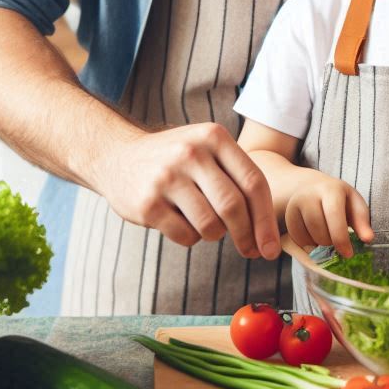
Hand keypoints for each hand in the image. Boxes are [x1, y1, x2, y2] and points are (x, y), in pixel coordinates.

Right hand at [89, 122, 280, 258]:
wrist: (117, 156)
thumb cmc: (176, 159)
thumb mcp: (207, 150)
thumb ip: (238, 177)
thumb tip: (267, 232)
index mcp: (214, 137)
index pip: (254, 182)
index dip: (266, 219)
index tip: (271, 247)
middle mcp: (192, 152)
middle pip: (234, 206)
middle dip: (247, 236)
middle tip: (250, 251)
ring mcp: (167, 177)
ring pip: (210, 225)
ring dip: (214, 235)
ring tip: (206, 224)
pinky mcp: (148, 203)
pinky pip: (185, 236)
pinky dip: (191, 238)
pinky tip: (182, 223)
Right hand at [285, 171, 373, 258]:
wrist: (314, 188)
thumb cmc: (340, 200)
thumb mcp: (354, 204)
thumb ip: (362, 221)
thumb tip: (368, 239)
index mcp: (331, 189)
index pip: (334, 215)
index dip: (341, 238)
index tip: (348, 254)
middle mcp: (310, 194)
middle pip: (318, 228)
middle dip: (330, 242)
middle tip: (338, 244)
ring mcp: (295, 204)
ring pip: (307, 236)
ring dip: (319, 245)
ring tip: (328, 238)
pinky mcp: (288, 215)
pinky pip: (297, 239)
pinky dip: (308, 245)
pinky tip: (316, 238)